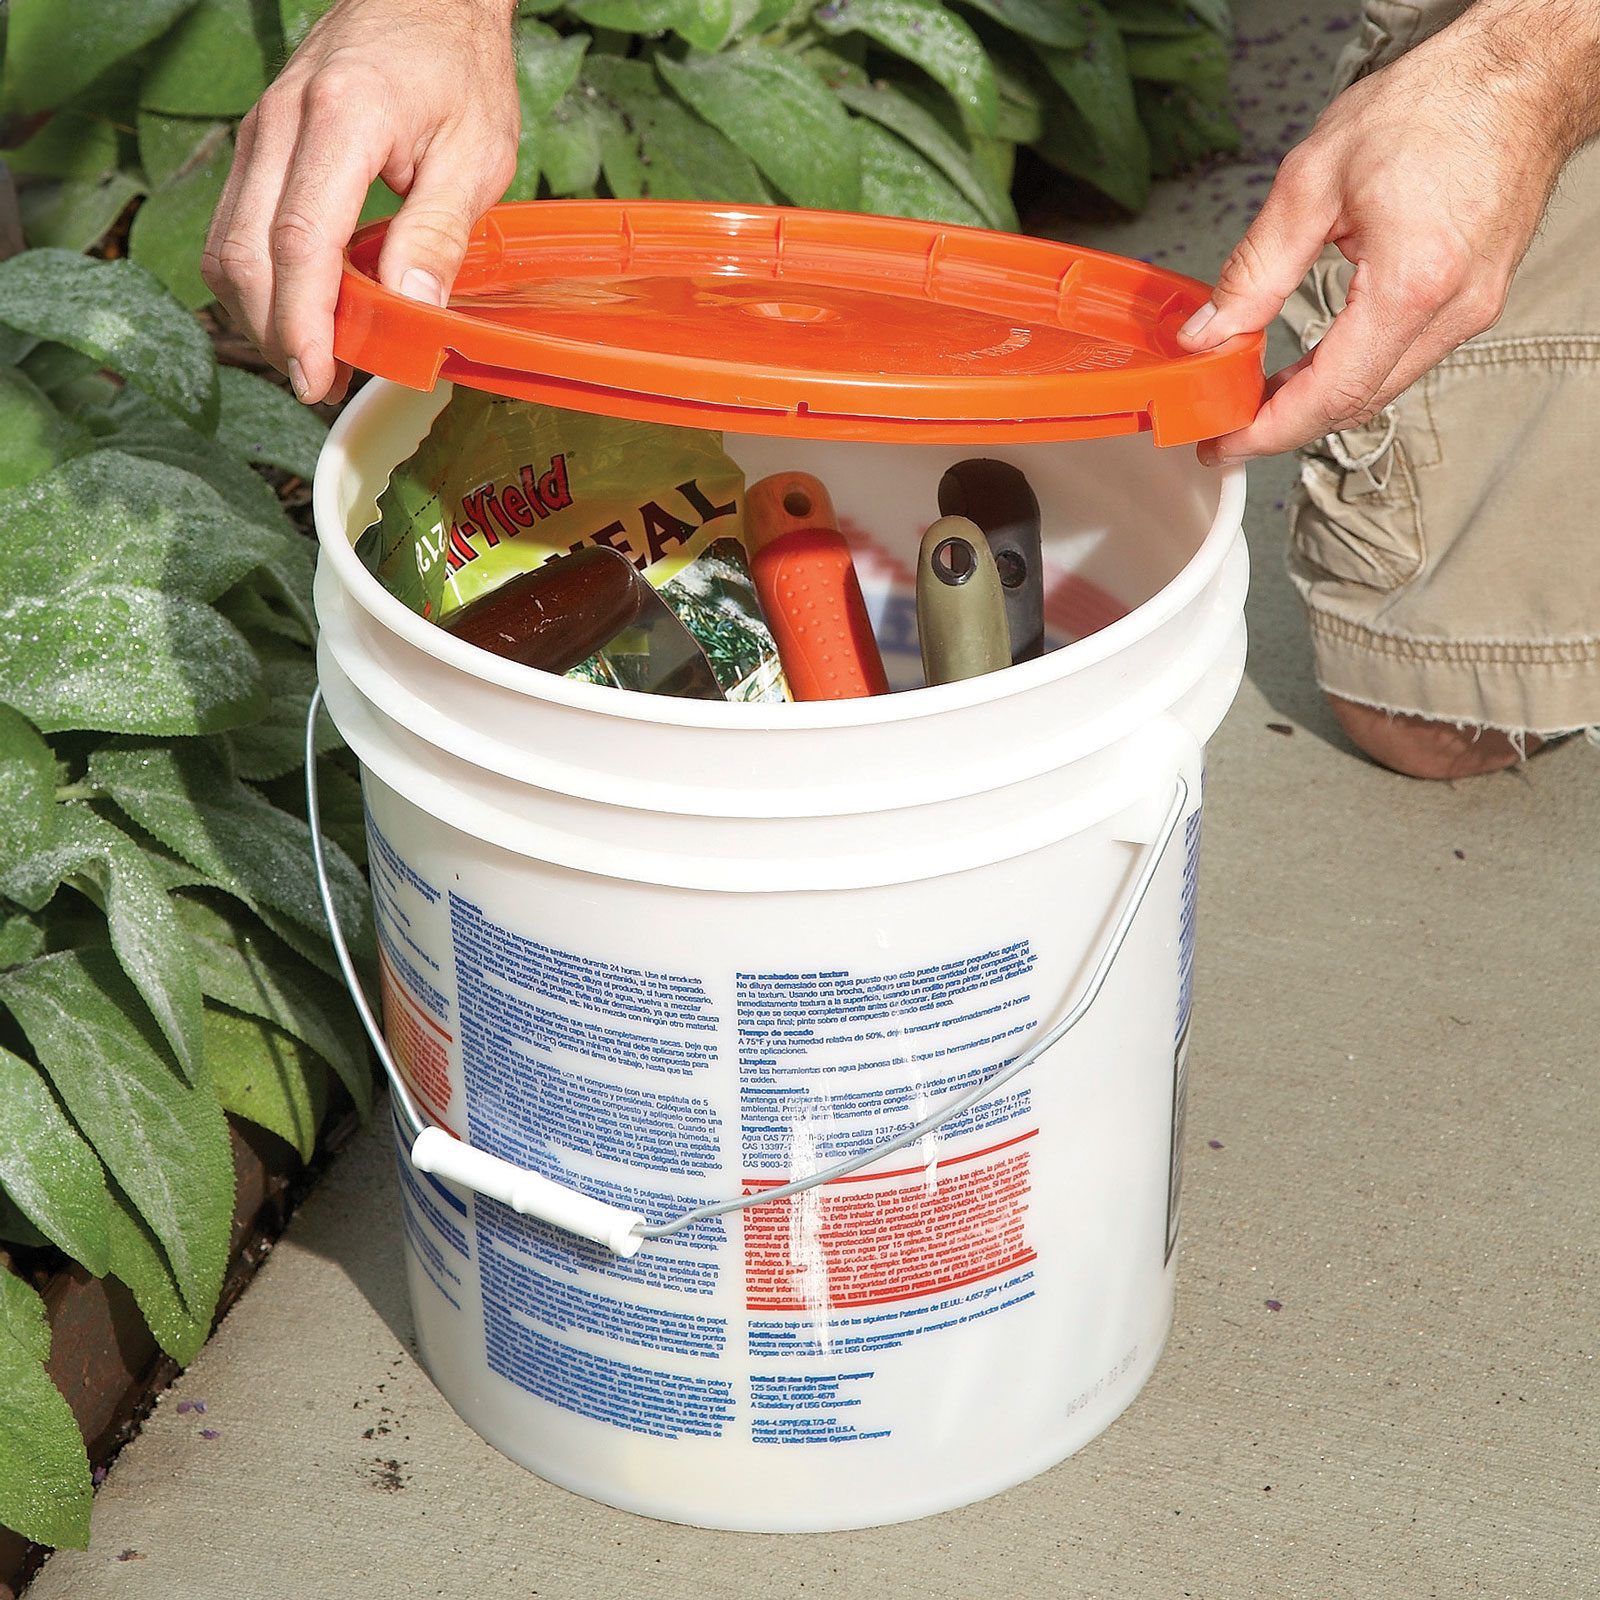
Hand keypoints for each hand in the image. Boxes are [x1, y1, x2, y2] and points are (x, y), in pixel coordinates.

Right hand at [203, 0, 518, 405]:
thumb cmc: (458, 69)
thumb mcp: (476, 154)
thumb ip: (439, 232)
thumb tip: (413, 311)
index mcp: (341, 120)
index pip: (299, 240)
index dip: (301, 321)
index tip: (317, 376)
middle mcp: (280, 123)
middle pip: (246, 253)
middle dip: (275, 332)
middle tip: (319, 384)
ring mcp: (260, 132)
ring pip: (227, 245)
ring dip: (260, 314)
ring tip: (312, 358)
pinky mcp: (259, 145)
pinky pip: (236, 227)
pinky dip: (258, 281)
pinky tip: (300, 312)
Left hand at [1177, 0, 1599, 463]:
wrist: (1517, 78)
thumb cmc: (1433, 106)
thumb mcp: (1312, 180)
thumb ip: (1255, 269)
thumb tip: (1210, 333)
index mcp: (1413, 281)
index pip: (1331, 393)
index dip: (1269, 431)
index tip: (1222, 444)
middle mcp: (1453, 309)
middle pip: (1355, 403)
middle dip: (1284, 424)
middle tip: (1225, 425)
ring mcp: (1472, 310)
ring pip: (1380, 389)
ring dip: (1316, 400)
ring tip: (1258, 395)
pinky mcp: (1475, 302)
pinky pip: (1402, 361)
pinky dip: (1351, 372)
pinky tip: (1313, 365)